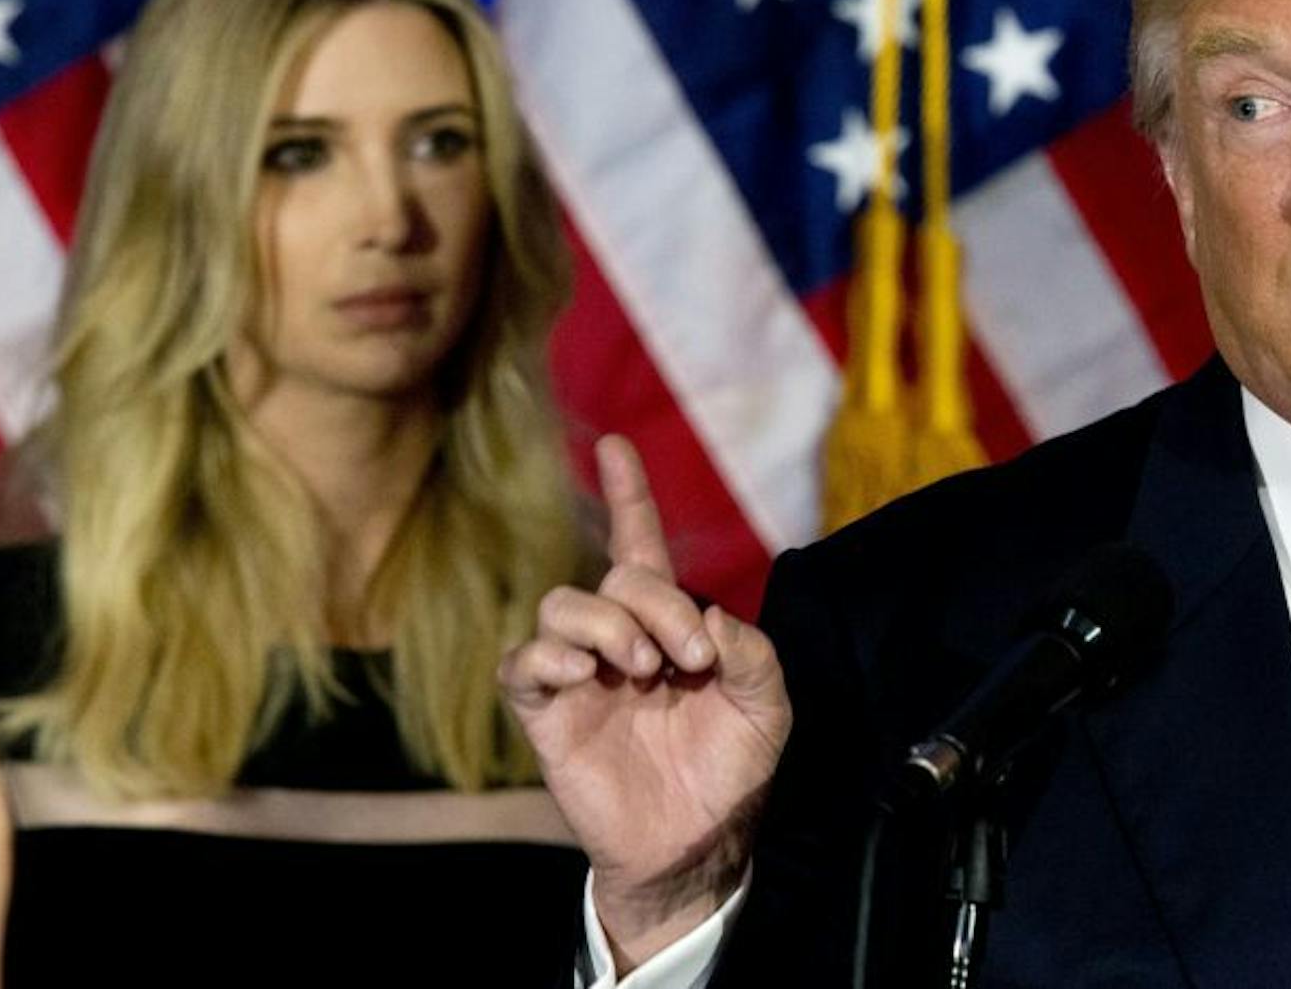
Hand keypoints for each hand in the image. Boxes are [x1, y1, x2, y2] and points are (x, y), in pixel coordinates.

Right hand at [499, 435, 791, 971]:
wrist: (699, 846)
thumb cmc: (731, 771)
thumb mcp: (767, 706)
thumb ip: (752, 653)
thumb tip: (707, 618)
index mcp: (669, 627)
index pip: (641, 546)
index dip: (630, 495)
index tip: (617, 445)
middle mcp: (619, 641)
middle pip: (614, 581)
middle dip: (655, 605)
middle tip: (687, 659)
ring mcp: (579, 677)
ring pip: (563, 607)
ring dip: (608, 626)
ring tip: (643, 670)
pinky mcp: (549, 716)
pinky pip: (523, 665)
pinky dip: (549, 657)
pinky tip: (586, 676)